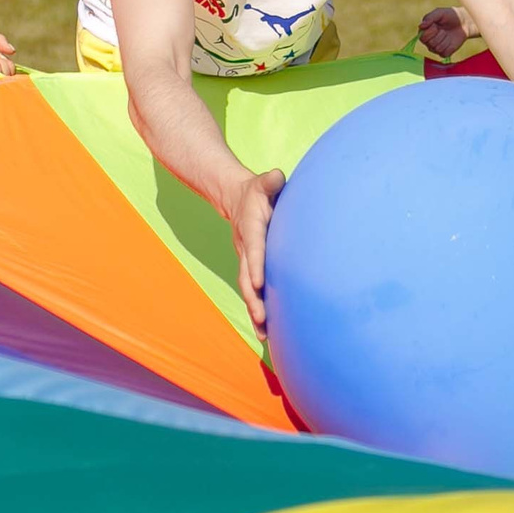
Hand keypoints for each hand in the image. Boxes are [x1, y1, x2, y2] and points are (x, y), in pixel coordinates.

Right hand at [223, 167, 286, 331]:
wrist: (236, 199)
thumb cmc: (257, 193)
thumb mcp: (263, 184)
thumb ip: (270, 182)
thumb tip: (277, 178)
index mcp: (251, 230)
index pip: (254, 249)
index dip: (255, 266)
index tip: (257, 283)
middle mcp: (246, 250)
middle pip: (246, 277)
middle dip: (253, 298)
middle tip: (261, 318)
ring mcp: (247, 261)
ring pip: (248, 290)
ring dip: (254, 312)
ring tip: (263, 335)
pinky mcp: (251, 269)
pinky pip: (253, 292)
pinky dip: (257, 312)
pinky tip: (265, 332)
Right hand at [417, 6, 472, 58]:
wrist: (464, 22)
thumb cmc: (450, 15)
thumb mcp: (439, 13)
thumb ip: (429, 18)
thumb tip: (420, 26)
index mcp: (425, 32)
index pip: (422, 37)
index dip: (430, 32)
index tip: (436, 25)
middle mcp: (428, 42)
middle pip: (430, 44)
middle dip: (439, 35)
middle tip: (443, 30)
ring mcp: (436, 48)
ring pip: (438, 48)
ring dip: (445, 40)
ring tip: (448, 34)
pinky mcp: (445, 53)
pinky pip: (444, 53)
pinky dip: (450, 46)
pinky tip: (451, 40)